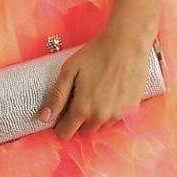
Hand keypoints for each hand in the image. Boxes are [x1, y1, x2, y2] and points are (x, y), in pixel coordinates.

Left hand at [36, 29, 152, 140]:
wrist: (127, 44)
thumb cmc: (96, 54)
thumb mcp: (69, 71)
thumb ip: (56, 97)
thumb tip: (43, 118)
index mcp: (82, 109)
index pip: (66, 133)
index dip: (60, 125)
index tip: (61, 115)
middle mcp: (101, 117)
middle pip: (84, 133)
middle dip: (78, 122)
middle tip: (79, 101)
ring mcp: (118, 115)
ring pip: (101, 127)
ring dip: (95, 118)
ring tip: (96, 96)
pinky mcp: (132, 109)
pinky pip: (116, 119)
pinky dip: (110, 112)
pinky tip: (110, 94)